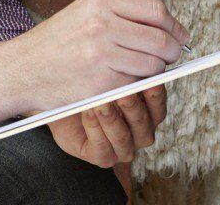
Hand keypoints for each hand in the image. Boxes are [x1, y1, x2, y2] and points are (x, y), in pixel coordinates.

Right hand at [0, 0, 186, 137]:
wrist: (19, 70)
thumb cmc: (50, 45)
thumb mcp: (80, 14)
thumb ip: (118, 16)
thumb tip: (161, 27)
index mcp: (99, 3)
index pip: (155, 11)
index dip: (173, 26)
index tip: (178, 37)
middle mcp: (101, 24)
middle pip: (160, 38)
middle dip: (171, 52)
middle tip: (168, 59)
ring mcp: (101, 54)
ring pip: (152, 65)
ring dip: (152, 72)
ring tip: (134, 71)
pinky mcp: (100, 82)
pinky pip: (134, 85)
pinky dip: (133, 87)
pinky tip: (118, 83)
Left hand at [48, 85, 167, 167]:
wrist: (61, 104)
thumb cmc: (89, 89)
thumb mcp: (108, 78)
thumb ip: (125, 75)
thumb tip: (136, 60)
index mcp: (147, 115)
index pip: (158, 108)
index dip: (156, 96)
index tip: (151, 82)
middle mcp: (139, 134)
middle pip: (143, 124)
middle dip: (133, 108)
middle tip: (124, 93)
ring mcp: (122, 149)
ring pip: (122, 138)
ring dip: (112, 119)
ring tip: (101, 103)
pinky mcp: (103, 158)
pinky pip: (101, 147)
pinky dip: (94, 128)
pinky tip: (88, 112)